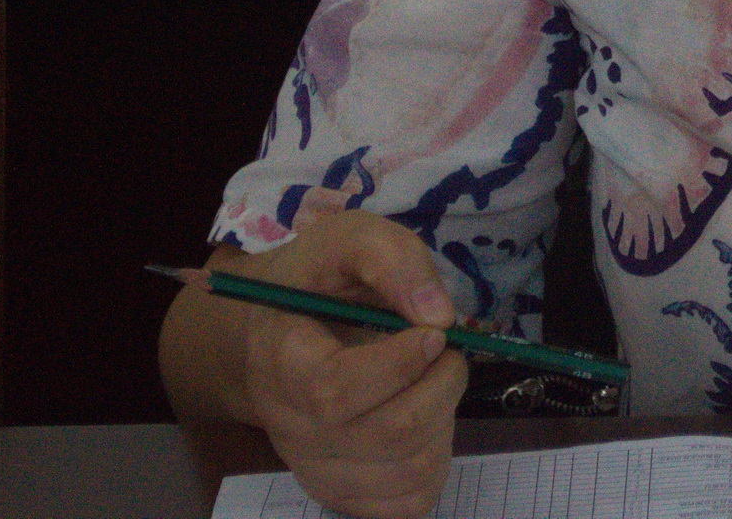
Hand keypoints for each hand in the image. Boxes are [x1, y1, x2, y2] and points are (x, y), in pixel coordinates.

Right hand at [228, 210, 470, 518]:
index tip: (433, 333)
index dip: (398, 366)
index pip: (335, 391)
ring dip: (446, 418)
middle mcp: (291, 426)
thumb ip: (392, 259)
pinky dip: (438, 459)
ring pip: (408, 470)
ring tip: (435, 380)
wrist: (284, 327)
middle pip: (386, 435)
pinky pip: (409, 502)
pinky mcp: (344, 493)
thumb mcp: (349, 238)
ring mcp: (316, 467)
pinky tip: (427, 417)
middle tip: (448, 350)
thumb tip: (439, 315)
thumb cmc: (320, 279)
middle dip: (442, 386)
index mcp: (282, 361)